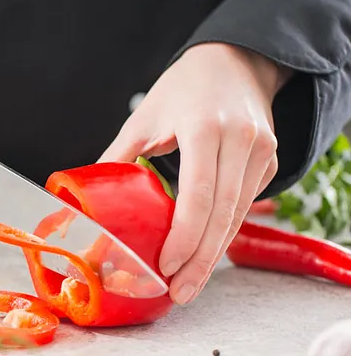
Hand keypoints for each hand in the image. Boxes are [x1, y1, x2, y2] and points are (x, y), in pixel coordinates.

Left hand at [99, 43, 289, 303]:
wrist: (236, 62)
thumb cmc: (182, 89)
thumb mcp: (143, 118)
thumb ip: (117, 160)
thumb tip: (87, 203)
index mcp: (206, 126)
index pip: (200, 193)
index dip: (185, 236)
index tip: (167, 267)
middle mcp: (241, 140)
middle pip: (222, 214)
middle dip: (200, 261)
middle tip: (179, 294)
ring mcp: (261, 152)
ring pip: (237, 216)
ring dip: (213, 255)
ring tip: (189, 287)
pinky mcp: (268, 163)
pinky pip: (244, 207)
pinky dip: (223, 235)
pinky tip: (204, 257)